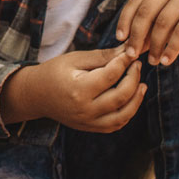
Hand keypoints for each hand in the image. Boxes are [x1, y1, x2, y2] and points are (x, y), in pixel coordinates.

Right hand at [24, 48, 144, 131]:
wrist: (36, 95)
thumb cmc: (55, 72)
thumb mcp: (75, 59)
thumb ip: (102, 56)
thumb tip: (127, 50)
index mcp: (79, 89)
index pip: (111, 75)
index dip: (125, 62)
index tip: (131, 53)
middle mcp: (85, 109)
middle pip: (121, 96)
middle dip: (134, 78)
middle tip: (137, 65)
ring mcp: (88, 122)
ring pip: (123, 115)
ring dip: (137, 99)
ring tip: (142, 85)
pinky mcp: (90, 128)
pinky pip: (116, 125)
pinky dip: (128, 113)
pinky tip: (131, 99)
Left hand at [115, 0, 178, 64]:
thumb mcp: (166, 20)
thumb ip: (149, 29)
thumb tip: (128, 48)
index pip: (135, 2)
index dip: (125, 21)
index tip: (120, 39)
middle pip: (146, 12)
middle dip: (137, 35)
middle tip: (132, 55)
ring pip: (163, 23)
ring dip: (155, 45)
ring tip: (153, 61)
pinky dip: (171, 48)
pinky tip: (167, 60)